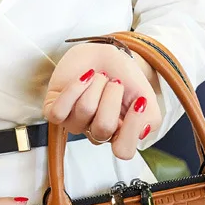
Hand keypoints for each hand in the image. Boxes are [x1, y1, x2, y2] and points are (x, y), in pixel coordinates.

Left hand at [42, 43, 161, 159]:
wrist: (103, 54)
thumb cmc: (122, 75)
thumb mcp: (146, 95)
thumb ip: (150, 118)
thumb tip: (142, 132)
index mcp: (120, 135)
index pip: (123, 151)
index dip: (131, 128)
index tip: (138, 102)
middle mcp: (96, 133)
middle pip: (103, 127)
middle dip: (112, 96)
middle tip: (115, 82)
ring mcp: (75, 124)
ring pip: (84, 112)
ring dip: (95, 86)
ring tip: (99, 76)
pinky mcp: (55, 112)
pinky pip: (59, 112)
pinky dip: (73, 89)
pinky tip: (84, 77)